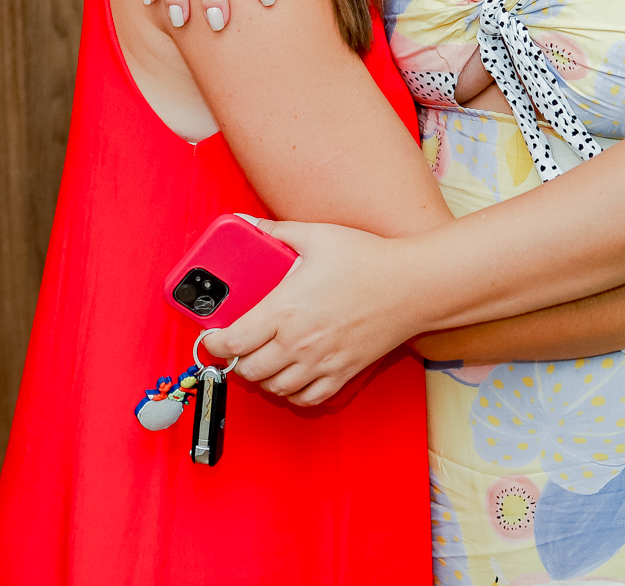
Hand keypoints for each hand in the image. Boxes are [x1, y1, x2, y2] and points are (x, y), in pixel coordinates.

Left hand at [199, 220, 422, 406]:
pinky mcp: (343, 373)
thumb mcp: (316, 235)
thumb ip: (276, 232)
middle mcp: (298, 343)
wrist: (413, 286)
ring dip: (261, 378)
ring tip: (261, 361)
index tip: (211, 338)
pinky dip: (292, 394)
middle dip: (235, 362)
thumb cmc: (367, 259)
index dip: (214, 345)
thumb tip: (249, 224)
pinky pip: (307, 398)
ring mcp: (321, 363)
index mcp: (284, 310)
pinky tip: (290, 378)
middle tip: (236, 348)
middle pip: (249, 371)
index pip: (233, 342)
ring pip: (275, 388)